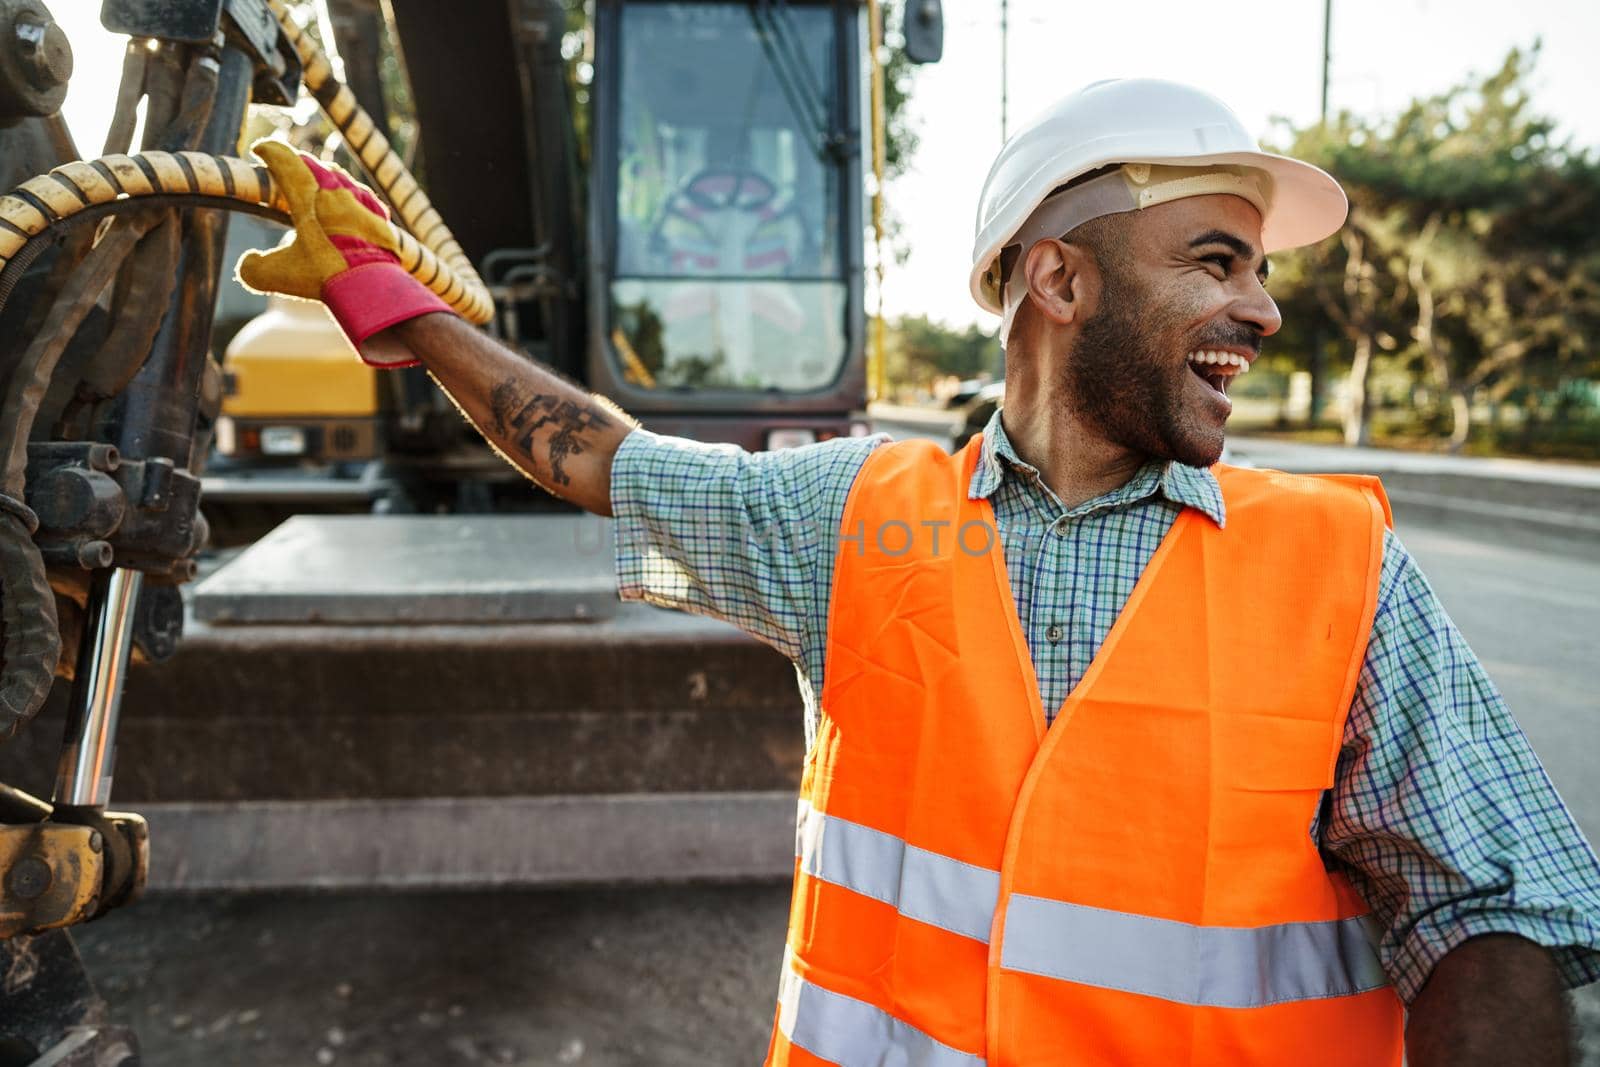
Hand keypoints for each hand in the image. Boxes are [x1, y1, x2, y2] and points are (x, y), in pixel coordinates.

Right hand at [236, 141, 451, 366]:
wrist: (376, 288)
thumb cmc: (326, 276)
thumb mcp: (277, 275)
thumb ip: (252, 268)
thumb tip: (249, 261)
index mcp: (309, 194)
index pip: (284, 159)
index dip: (269, 150)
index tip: (260, 149)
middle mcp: (337, 190)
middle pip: (312, 165)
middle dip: (295, 162)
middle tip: (284, 165)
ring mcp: (362, 202)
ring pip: (339, 178)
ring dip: (323, 176)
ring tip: (313, 182)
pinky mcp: (380, 219)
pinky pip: (361, 198)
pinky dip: (348, 196)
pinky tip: (347, 202)